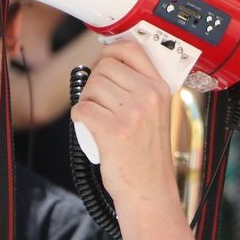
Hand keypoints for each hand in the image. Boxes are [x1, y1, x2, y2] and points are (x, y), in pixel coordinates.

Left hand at [71, 40, 179, 217]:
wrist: (150, 189)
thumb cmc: (148, 155)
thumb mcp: (155, 114)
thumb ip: (140, 87)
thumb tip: (107, 61)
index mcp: (160, 89)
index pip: (131, 50)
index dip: (111, 51)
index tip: (104, 60)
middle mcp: (148, 97)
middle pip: (104, 67)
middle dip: (94, 83)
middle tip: (100, 102)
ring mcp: (132, 113)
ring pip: (91, 88)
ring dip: (87, 102)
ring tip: (98, 117)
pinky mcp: (113, 130)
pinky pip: (82, 109)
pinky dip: (79, 118)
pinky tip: (90, 127)